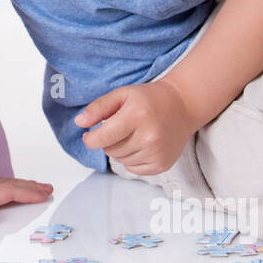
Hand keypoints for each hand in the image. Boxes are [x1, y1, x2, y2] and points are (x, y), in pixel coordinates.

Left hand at [0, 175, 53, 225]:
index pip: (8, 192)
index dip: (27, 193)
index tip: (46, 194)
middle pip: (8, 184)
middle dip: (29, 187)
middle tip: (48, 188)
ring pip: (0, 183)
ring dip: (18, 184)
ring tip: (33, 186)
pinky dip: (3, 185)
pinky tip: (1, 187)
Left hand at [74, 79, 196, 174]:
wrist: (182, 105)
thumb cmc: (150, 99)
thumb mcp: (122, 94)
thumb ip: (98, 108)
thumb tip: (79, 123)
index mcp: (136, 116)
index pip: (102, 138)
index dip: (90, 138)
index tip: (90, 134)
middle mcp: (148, 137)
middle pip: (110, 150)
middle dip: (108, 141)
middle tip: (120, 128)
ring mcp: (157, 153)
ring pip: (121, 160)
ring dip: (121, 150)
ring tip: (133, 134)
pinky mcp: (162, 164)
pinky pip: (134, 168)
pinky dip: (132, 159)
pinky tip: (141, 144)